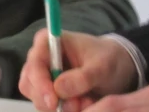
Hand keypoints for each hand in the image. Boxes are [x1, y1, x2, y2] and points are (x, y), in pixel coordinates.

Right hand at [19, 29, 136, 111]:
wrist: (118, 67)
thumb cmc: (108, 58)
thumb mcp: (102, 66)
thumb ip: (82, 77)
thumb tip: (58, 89)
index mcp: (47, 42)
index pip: (34, 64)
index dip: (40, 83)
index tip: (53, 101)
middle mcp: (40, 58)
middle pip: (30, 83)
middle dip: (50, 100)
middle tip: (77, 105)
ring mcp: (43, 76)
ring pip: (37, 98)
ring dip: (60, 107)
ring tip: (85, 103)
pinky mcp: (49, 91)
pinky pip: (48, 107)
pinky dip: (65, 110)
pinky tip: (83, 104)